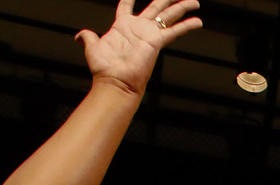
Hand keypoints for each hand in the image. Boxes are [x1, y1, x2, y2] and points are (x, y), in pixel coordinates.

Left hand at [77, 0, 200, 97]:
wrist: (116, 81)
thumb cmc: (104, 68)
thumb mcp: (92, 47)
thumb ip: (88, 37)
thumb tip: (80, 35)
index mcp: (122, 26)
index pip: (126, 6)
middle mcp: (138, 28)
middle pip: (155, 7)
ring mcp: (149, 34)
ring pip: (168, 15)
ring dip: (181, 7)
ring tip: (194, 2)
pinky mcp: (156, 41)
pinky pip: (174, 31)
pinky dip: (187, 26)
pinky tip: (198, 21)